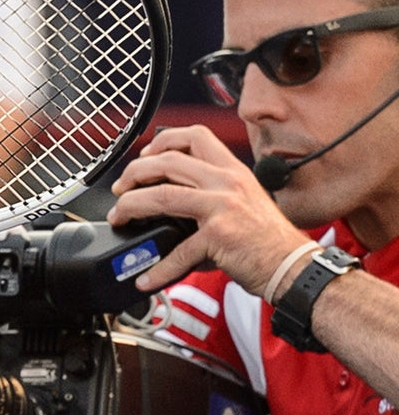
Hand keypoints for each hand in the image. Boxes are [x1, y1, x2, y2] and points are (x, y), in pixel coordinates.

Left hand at [108, 125, 308, 292]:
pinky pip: (177, 250)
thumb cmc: (269, 240)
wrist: (293, 267)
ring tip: (119, 218)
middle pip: (167, 162)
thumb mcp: (244, 201)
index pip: (195, 136)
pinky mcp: (219, 235)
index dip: (163, 141)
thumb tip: (170, 197)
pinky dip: (158, 268)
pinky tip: (146, 278)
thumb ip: (212, 193)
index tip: (144, 155)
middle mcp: (227, 182)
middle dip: (133, 173)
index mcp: (233, 171)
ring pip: (161, 195)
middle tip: (120, 189)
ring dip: (130, 206)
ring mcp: (222, 207)